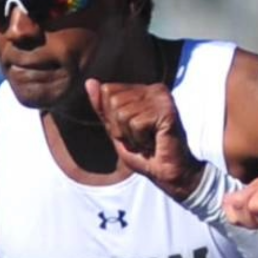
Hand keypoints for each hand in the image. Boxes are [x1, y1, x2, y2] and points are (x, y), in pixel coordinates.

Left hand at [86, 79, 202, 201]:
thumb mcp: (116, 130)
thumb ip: (103, 108)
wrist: (168, 174)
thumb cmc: (144, 154)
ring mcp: (162, 99)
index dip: (111, 117)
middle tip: (141, 138)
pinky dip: (141, 140)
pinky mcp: (167, 111)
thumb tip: (90, 82)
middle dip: (120, 127)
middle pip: (113, 101)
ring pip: (123, 113)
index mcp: (142, 91)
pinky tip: (155, 143)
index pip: (108, 90)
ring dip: (131, 136)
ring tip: (148, 141)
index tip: (131, 130)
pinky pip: (136, 123)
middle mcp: (154, 90)